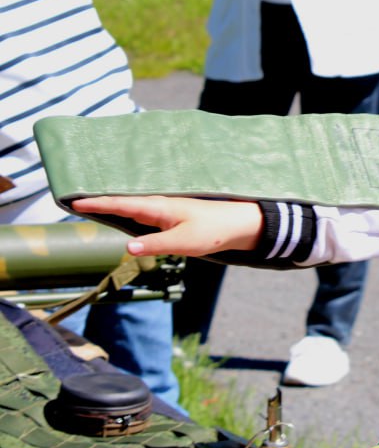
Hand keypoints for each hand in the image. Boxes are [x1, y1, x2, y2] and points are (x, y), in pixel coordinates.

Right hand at [70, 196, 263, 256]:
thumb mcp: (184, 243)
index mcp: (159, 207)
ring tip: (88, 205)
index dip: (98, 203)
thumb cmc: (213, 231)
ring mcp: (163, 209)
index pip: (122, 204)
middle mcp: (158, 204)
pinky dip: (124, 209)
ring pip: (130, 205)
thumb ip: (155, 245)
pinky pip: (140, 210)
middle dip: (98, 200)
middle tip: (72, 199)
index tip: (75, 200)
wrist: (238, 223)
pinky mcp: (169, 216)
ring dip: (110, 204)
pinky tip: (118, 212)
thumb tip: (127, 247)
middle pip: (122, 201)